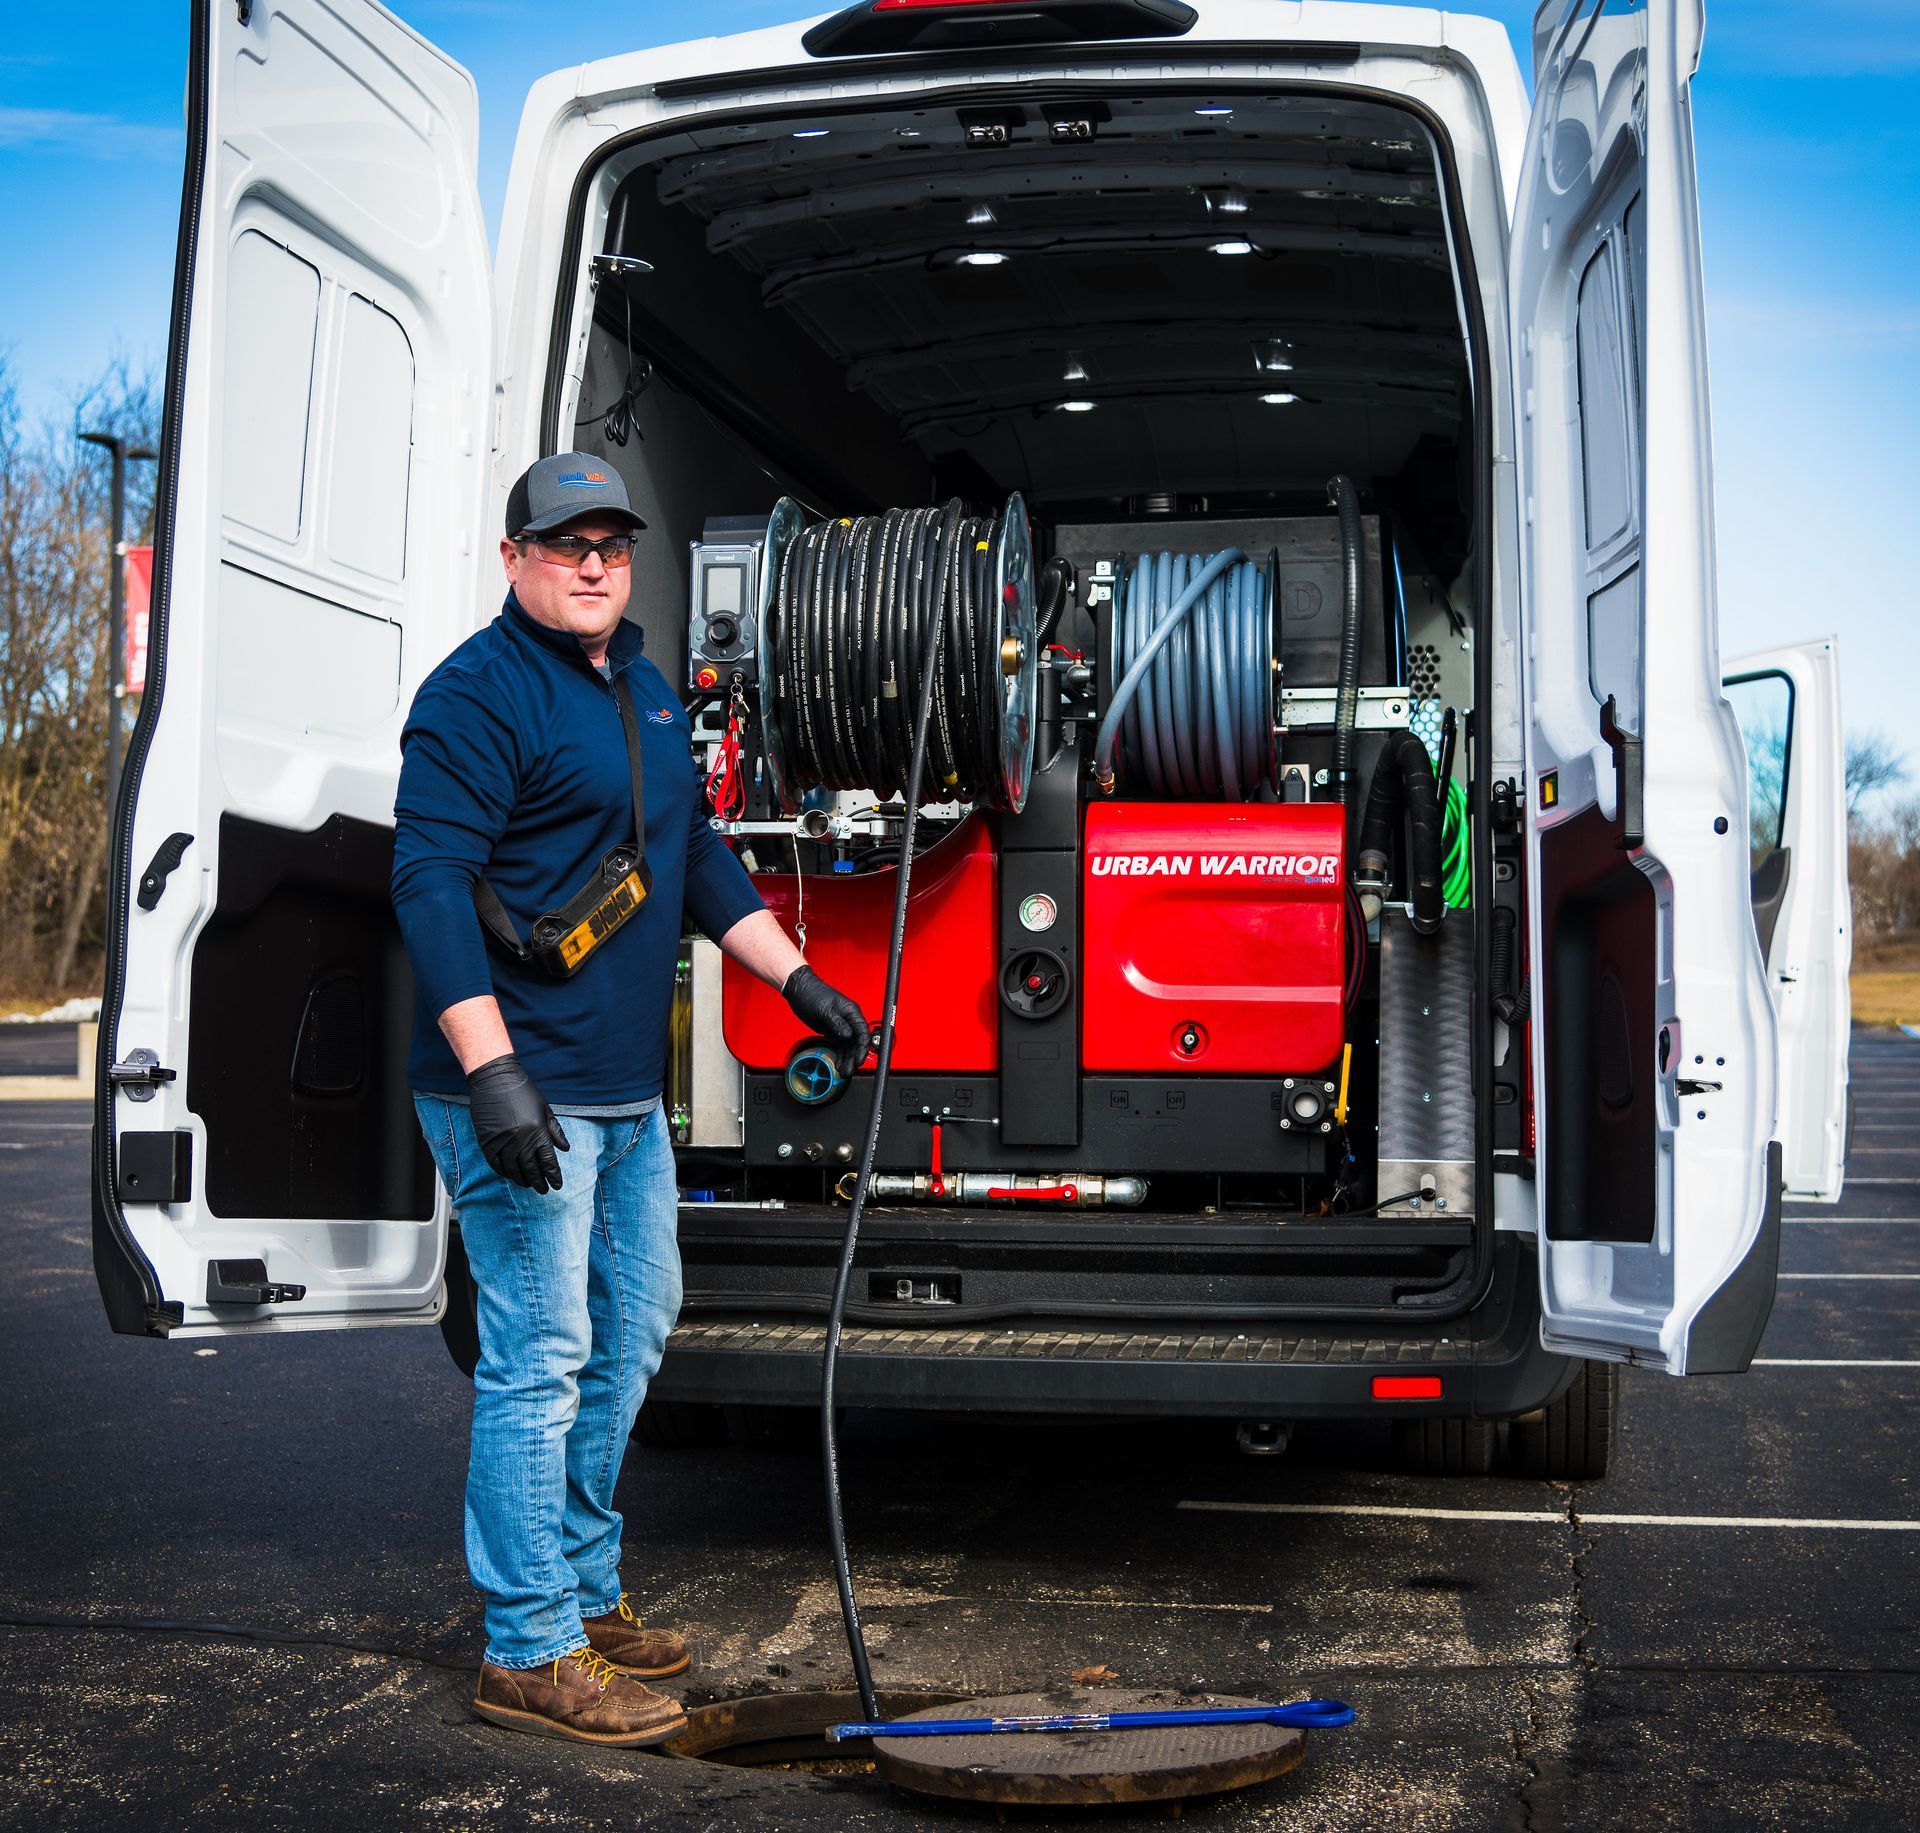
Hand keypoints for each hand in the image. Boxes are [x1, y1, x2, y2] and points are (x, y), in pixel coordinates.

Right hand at [467, 1054, 569, 1192]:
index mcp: (538, 1132)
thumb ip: (555, 1131)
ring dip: (521, 1179)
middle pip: (531, 1170)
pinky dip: (503, 1172)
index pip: (548, 1162)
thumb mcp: (545, 1109)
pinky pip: (495, 1164)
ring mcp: (502, 1142)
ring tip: (527, 1184)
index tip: (556, 1185)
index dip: (553, 1176)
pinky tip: (509, 1175)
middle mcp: (520, 1141)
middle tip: (543, 1190)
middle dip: (539, 1182)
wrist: (495, 1079)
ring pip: (513, 1170)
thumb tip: (565, 1148)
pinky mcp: (487, 1141)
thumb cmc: (523, 1091)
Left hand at [782, 965, 871, 1080]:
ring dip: (847, 1060)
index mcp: (851, 1012)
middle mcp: (849, 1020)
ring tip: (844, 1072)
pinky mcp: (833, 1031)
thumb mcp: (825, 1010)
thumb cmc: (812, 994)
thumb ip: (837, 1024)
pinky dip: (840, 1056)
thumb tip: (848, 1036)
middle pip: (857, 1043)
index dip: (862, 1048)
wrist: (799, 991)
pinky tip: (838, 1064)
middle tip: (849, 1070)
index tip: (858, 1059)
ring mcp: (842, 1027)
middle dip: (854, 1057)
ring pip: (849, 1047)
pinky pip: (840, 1046)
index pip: (863, 1033)